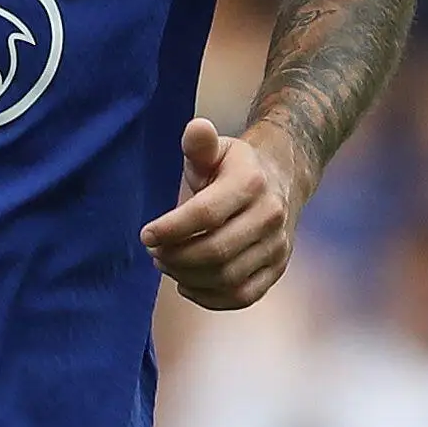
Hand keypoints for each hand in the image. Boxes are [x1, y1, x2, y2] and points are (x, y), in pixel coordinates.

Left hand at [140, 118, 302, 310]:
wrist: (281, 180)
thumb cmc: (234, 167)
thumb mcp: (217, 149)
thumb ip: (200, 144)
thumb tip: (196, 128)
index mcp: (251, 183)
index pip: (206, 215)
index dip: (171, 229)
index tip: (146, 235)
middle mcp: (270, 215)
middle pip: (216, 252)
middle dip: (176, 258)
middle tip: (155, 254)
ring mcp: (278, 245)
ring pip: (227, 278)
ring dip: (188, 278)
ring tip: (168, 265)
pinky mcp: (278, 268)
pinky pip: (242, 296)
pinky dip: (209, 298)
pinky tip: (187, 284)